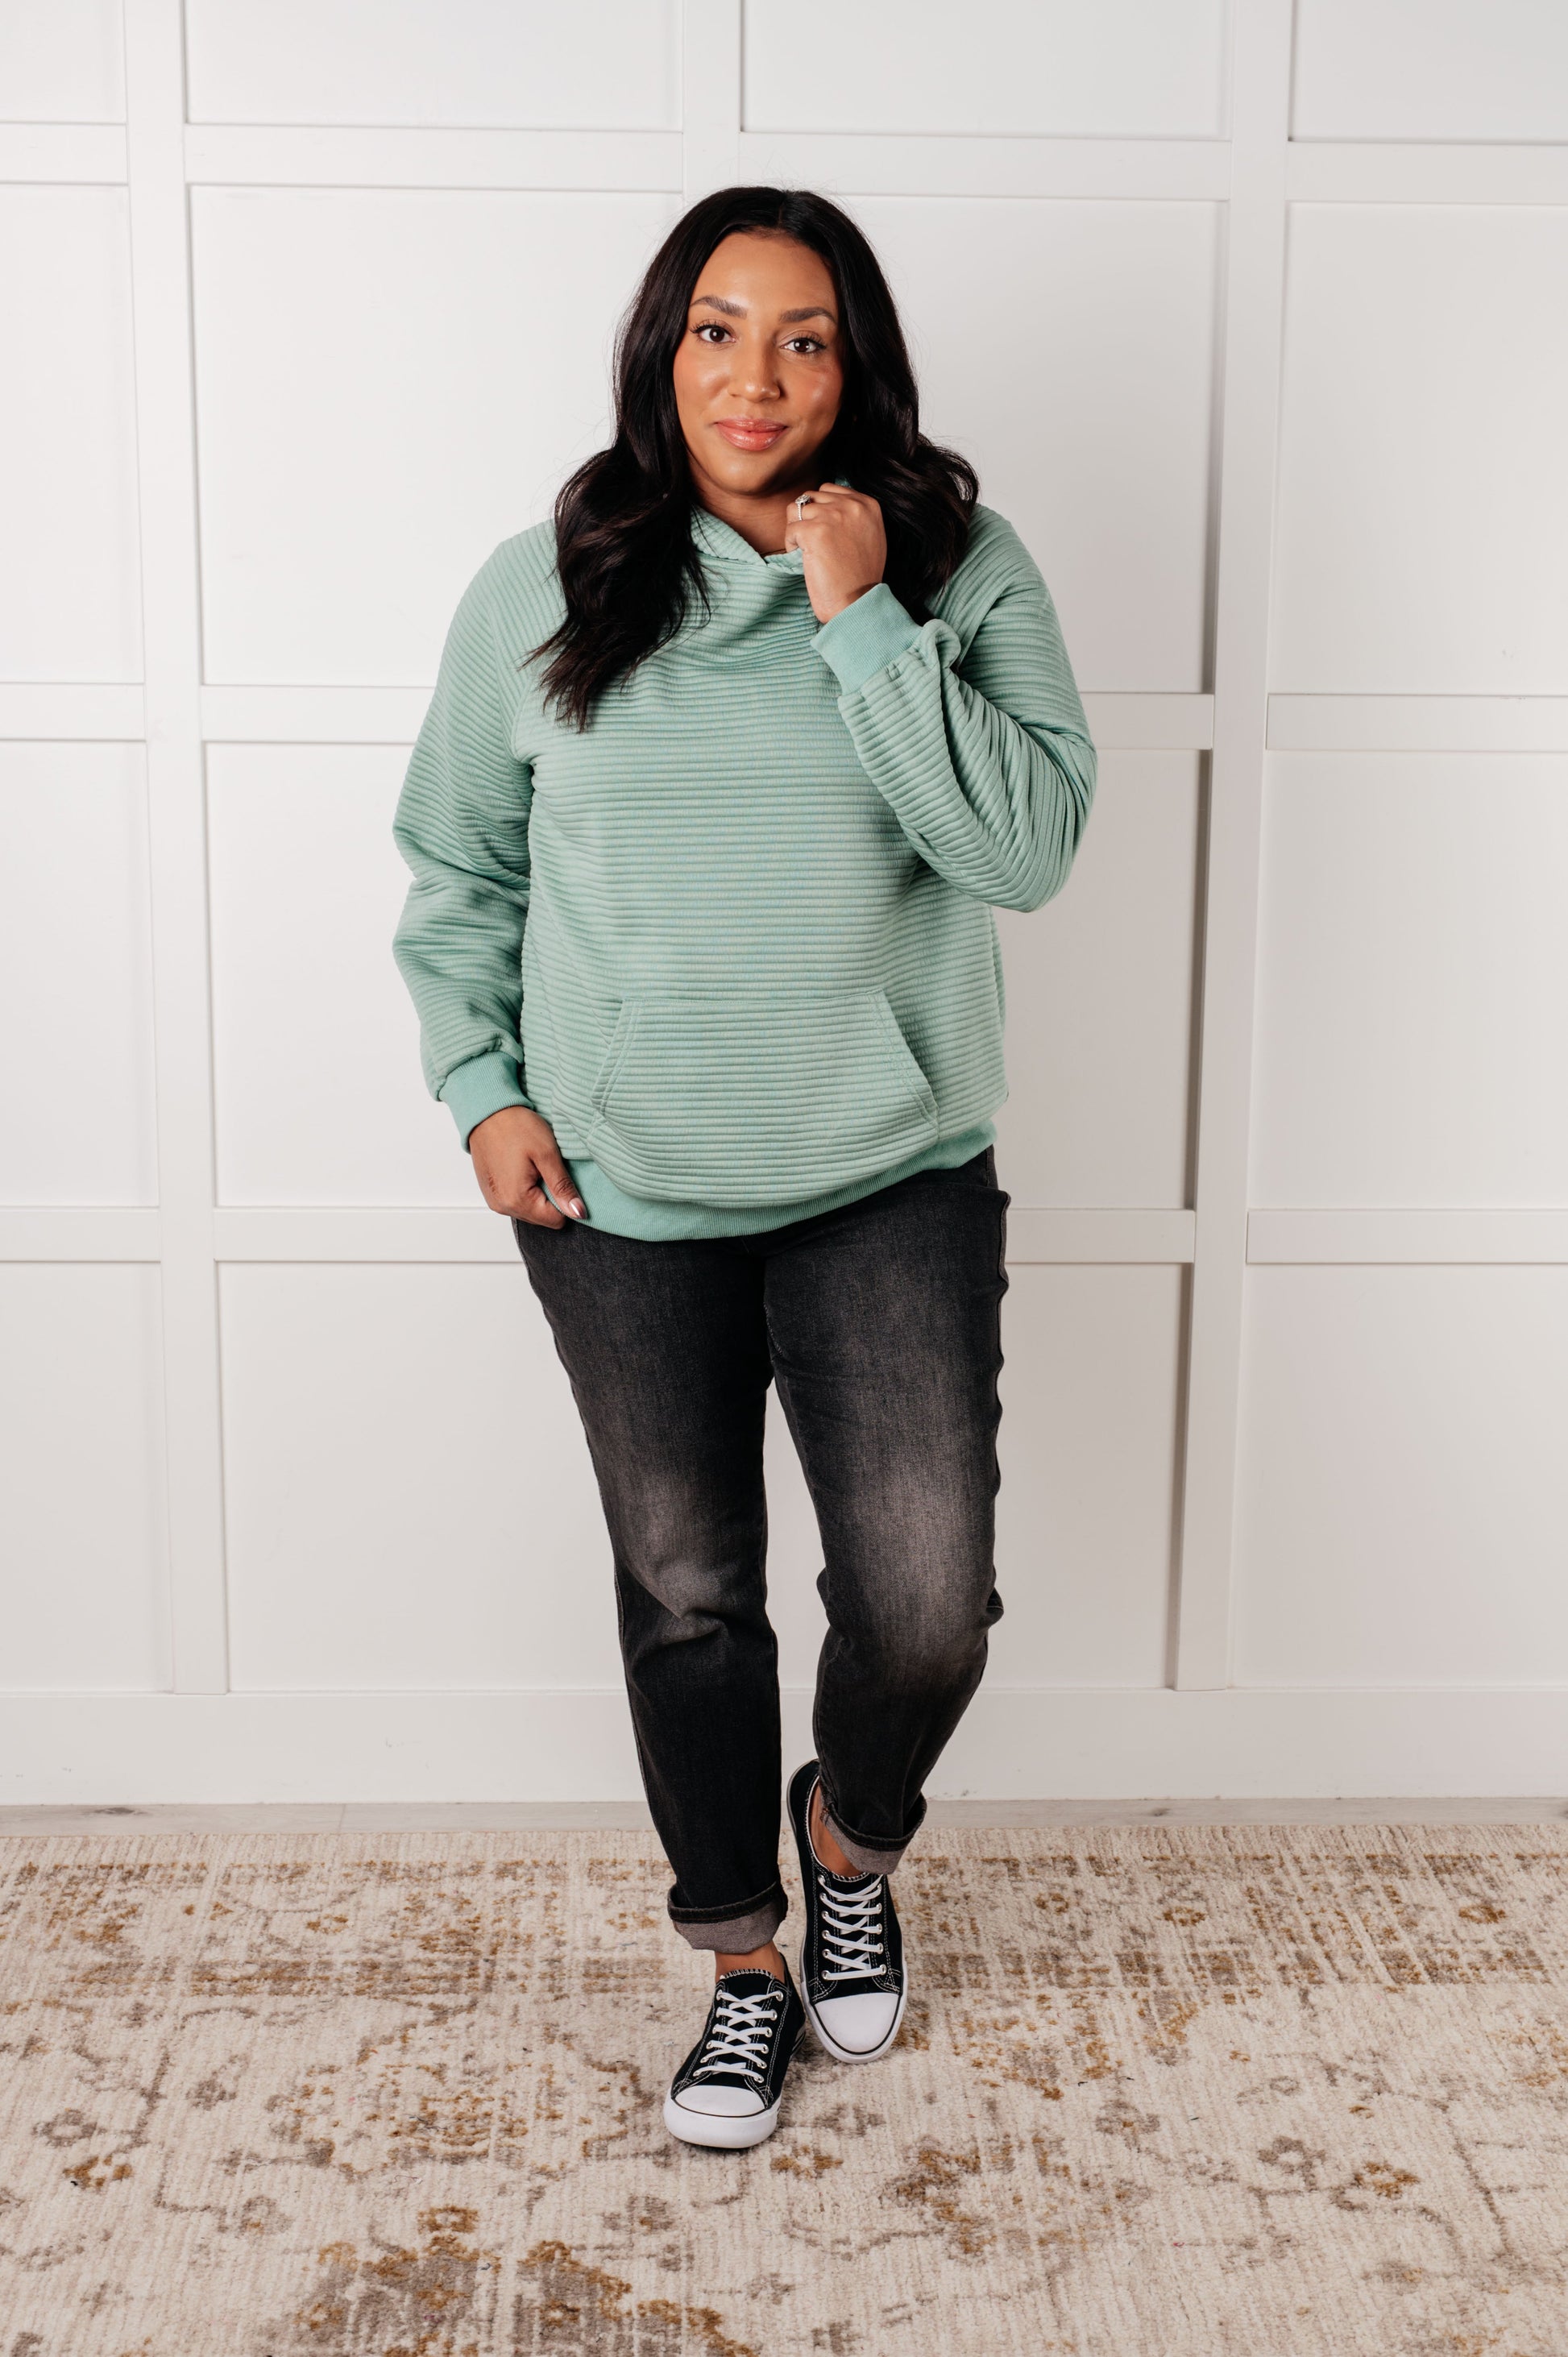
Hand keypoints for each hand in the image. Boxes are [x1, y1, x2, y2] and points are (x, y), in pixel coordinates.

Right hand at [471, 1105, 584, 1226]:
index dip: (565, 1199)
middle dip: (550, 1195)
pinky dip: (524, 1188)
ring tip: (532, 1165)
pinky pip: (516, 1201)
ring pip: (530, 1210)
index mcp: (517, 1200)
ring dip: (537, 1191)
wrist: (487, 1111)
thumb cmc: (516, 1127)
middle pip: (542, 1217)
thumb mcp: (547, 1154)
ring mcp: (495, 1201)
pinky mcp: (491, 1193)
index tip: (560, 1177)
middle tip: (544, 1167)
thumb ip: (563, 1187)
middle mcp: (503, 1206)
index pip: (556, 1220)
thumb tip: (578, 1213)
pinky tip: (522, 1167)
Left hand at [783, 483, 886, 624]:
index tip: (822, 531)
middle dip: (806, 518)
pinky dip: (790, 544)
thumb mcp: (870, 536)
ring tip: (806, 550)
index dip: (819, 510)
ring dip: (796, 530)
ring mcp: (833, 516)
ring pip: (796, 509)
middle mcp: (851, 505)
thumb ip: (853, 515)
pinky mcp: (815, 531)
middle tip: (811, 542)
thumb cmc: (861, 576)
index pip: (829, 489)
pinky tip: (803, 557)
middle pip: (811, 497)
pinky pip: (790, 528)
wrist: (857, 602)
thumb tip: (828, 504)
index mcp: (868, 504)